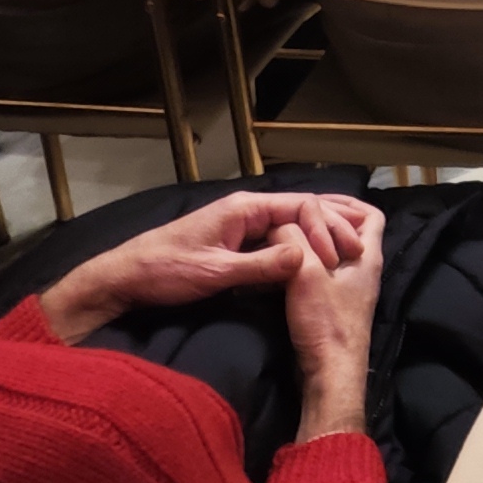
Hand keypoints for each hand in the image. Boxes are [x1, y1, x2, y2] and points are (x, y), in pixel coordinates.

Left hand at [33, 188, 333, 346]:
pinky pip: (276, 240)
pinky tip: (315, 265)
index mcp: (244, 207)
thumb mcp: (215, 272)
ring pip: (291, 225)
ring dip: (318, 239)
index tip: (340, 257)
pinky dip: (299, 249)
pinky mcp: (235, 243)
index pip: (301, 205)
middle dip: (330, 229)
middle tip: (357, 255)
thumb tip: (305, 256)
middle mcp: (246, 210)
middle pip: (302, 210)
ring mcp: (241, 226)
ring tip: (346, 258)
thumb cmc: (165, 271)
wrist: (126, 278)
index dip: (326, 228)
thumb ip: (262, 265)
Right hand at [282, 200, 385, 443]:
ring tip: (284, 237)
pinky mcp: (336, 307)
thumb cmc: (325, 321)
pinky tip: (284, 266)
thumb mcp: (305, 272)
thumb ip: (293, 240)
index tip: (318, 201)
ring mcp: (351, 290)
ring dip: (312, 244)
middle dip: (323, 222)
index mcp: (367, 256)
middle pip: (350, 232)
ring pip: (334, 254)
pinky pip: (324, 274)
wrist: (331, 373)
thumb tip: (280, 226)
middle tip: (293, 217)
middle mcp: (364, 270)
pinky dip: (307, 264)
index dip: (347, 204)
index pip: (370, 215)